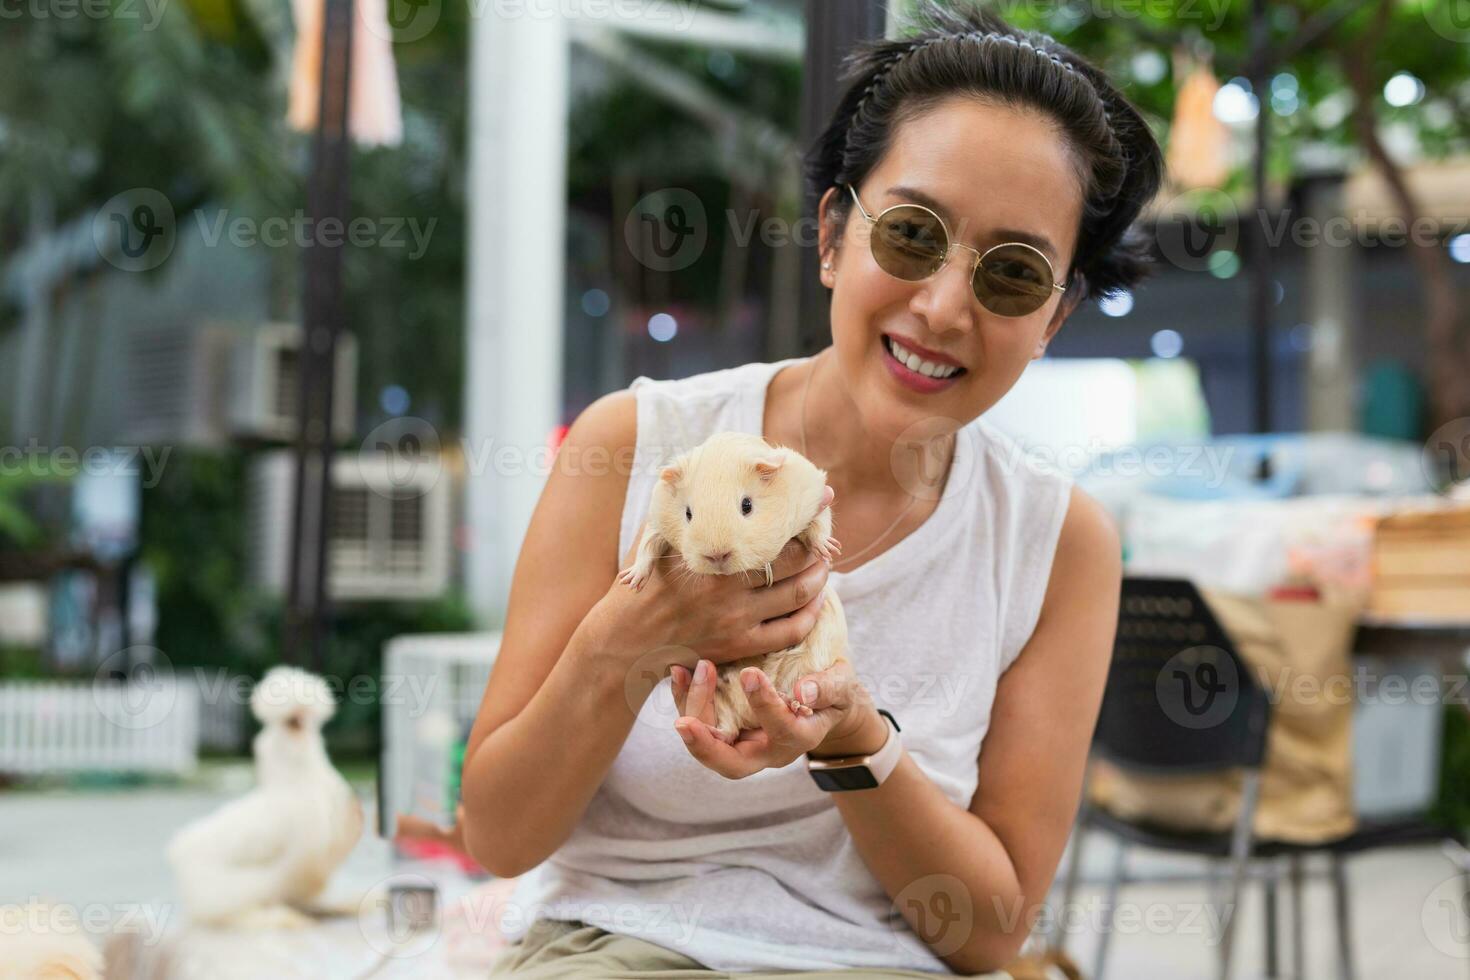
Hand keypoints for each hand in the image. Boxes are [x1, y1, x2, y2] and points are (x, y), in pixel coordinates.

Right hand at [596, 486, 836, 676]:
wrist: (627, 640)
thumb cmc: (643, 585)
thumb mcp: (655, 539)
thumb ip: (680, 510)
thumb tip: (687, 471)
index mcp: (714, 559)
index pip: (774, 534)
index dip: (802, 518)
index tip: (821, 501)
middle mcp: (730, 590)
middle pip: (794, 564)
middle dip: (816, 547)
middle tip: (823, 535)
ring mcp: (738, 621)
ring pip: (798, 597)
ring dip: (818, 579)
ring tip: (823, 565)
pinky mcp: (740, 645)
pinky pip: (790, 632)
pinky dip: (809, 615)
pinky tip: (815, 601)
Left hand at [669, 652, 879, 778]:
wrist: (821, 701)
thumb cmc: (832, 692)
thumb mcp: (842, 687)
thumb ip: (829, 689)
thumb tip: (803, 693)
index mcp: (798, 739)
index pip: (781, 730)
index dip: (764, 706)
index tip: (750, 673)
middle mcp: (766, 751)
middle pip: (731, 764)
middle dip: (705, 746)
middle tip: (684, 724)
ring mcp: (743, 743)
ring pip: (710, 744)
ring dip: (692, 711)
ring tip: (685, 673)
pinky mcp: (726, 729)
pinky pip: (701, 723)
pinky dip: (686, 700)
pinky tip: (679, 672)